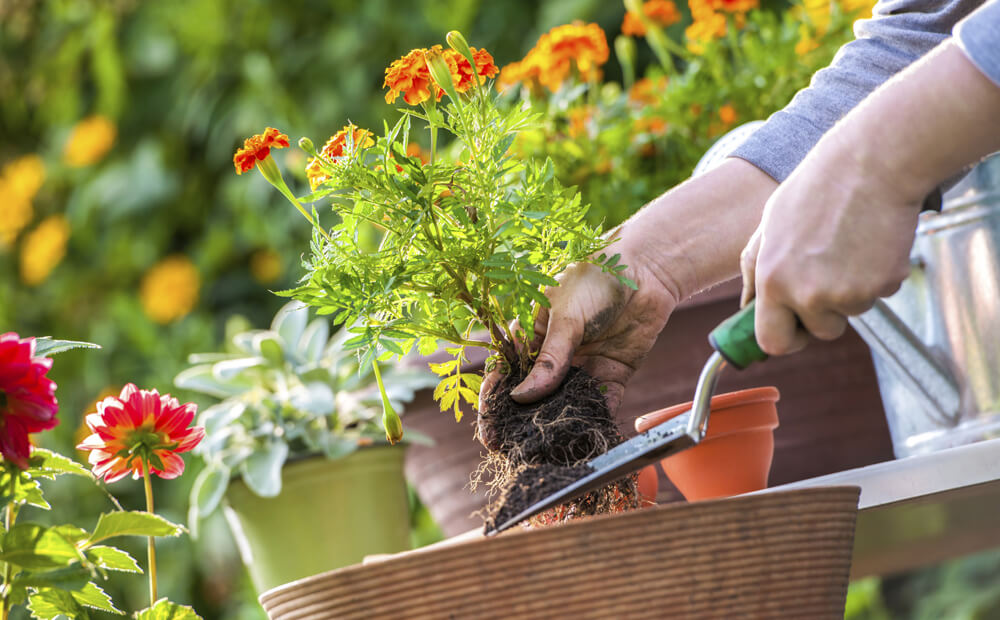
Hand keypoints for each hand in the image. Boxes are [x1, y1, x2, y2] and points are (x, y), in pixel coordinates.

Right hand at [475, 248, 678, 447]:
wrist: (646, 268)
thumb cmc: (595, 277)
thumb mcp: (565, 315)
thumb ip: (549, 358)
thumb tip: (522, 397)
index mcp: (531, 334)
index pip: (505, 373)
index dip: (494, 401)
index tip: (489, 430)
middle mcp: (554, 355)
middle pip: (532, 396)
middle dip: (522, 422)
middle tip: (514, 450)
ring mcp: (582, 367)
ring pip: (564, 404)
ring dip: (556, 426)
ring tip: (546, 453)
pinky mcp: (611, 375)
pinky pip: (600, 403)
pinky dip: (594, 421)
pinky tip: (585, 440)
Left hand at [741, 40, 999, 354]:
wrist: (871, 164)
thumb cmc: (816, 190)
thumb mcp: (769, 227)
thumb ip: (754, 271)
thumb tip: (747, 308)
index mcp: (773, 280)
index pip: (773, 342)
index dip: (785, 339)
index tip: (793, 331)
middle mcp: (808, 293)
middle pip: (819, 332)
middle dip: (824, 316)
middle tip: (828, 276)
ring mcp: (848, 293)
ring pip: (851, 312)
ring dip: (851, 290)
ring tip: (847, 246)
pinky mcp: (883, 284)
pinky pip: (878, 294)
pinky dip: (876, 276)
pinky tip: (870, 242)